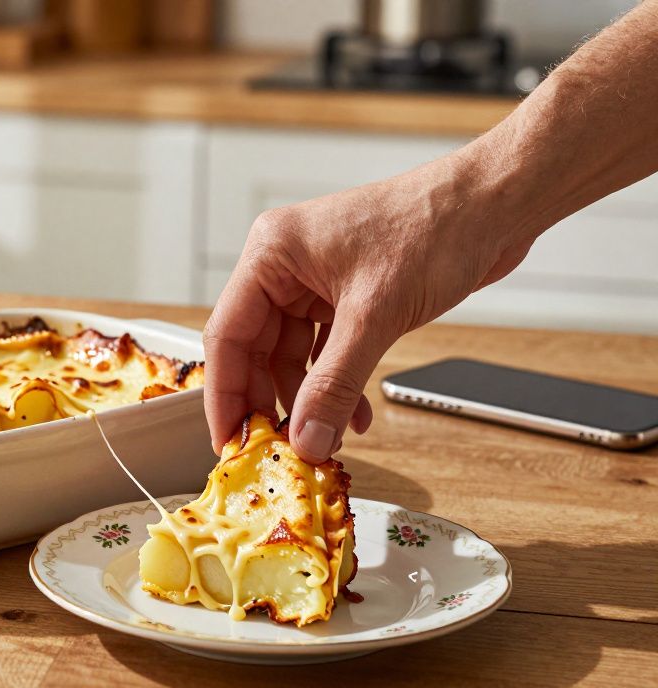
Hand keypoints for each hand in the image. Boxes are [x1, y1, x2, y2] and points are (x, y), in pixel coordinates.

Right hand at [202, 146, 539, 461]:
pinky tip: (354, 414)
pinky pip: (327, 353)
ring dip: (310, 400)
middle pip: (256, 350)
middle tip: (277, 450)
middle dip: (270, 402)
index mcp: (272, 253)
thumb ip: (335, 383)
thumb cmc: (435, 225)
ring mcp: (316, 283)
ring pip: (293, 357)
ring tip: (324, 439)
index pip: (228, 335)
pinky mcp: (348, 297)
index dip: (225, 395)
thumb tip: (307, 438)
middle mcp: (285, 267)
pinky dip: (337, 385)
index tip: (229, 443)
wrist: (495, 204)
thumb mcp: (375, 315)